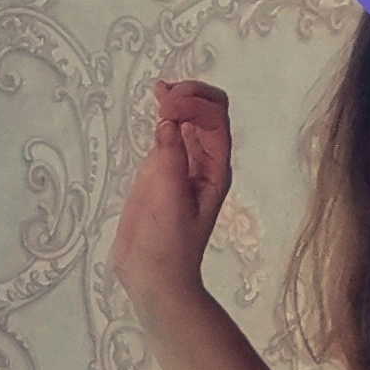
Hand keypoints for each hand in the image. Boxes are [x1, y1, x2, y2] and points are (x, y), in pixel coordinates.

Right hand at [111, 81, 231, 301]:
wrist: (153, 279)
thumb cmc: (169, 248)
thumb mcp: (171, 202)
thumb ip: (169, 160)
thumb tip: (167, 122)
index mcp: (215, 169)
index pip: (215, 119)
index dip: (194, 102)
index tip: (166, 105)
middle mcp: (202, 163)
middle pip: (206, 112)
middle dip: (189, 95)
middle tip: (162, 94)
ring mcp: (182, 165)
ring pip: (188, 121)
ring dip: (177, 100)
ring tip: (159, 91)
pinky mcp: (160, 172)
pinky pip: (167, 136)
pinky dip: (163, 116)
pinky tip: (155, 104)